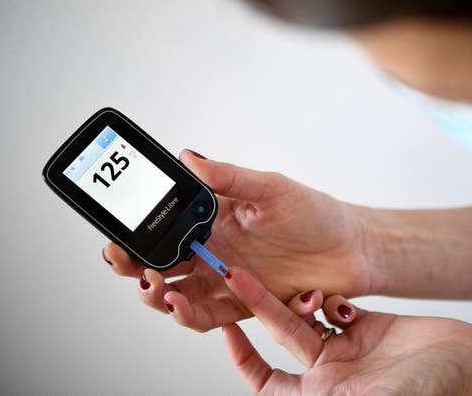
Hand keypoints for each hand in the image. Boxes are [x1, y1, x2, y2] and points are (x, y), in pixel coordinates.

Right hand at [103, 149, 372, 330]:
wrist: (352, 248)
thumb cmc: (316, 213)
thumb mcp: (272, 188)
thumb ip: (230, 177)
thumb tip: (188, 156)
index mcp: (214, 216)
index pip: (165, 224)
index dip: (138, 231)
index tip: (119, 232)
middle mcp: (214, 249)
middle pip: (161, 262)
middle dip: (135, 265)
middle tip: (125, 262)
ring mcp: (226, 278)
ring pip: (177, 293)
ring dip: (158, 294)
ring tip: (154, 286)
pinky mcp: (243, 304)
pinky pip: (207, 315)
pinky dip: (189, 314)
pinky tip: (182, 305)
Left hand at [222, 266, 471, 394]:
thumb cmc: (429, 393)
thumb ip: (332, 395)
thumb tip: (286, 395)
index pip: (267, 381)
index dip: (244, 360)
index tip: (227, 331)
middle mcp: (333, 374)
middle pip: (284, 337)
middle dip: (262, 308)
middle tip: (238, 278)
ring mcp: (352, 349)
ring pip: (310, 316)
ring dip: (296, 298)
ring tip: (283, 279)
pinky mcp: (371, 327)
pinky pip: (340, 305)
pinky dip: (334, 296)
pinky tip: (335, 293)